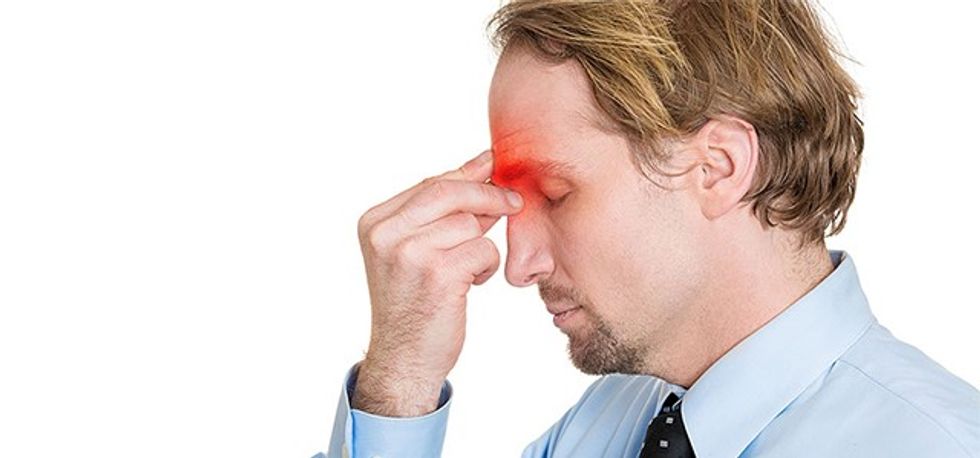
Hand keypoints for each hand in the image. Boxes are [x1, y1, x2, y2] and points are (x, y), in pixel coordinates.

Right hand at [351, 149, 523, 416]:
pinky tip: (471, 284)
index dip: (467, 175)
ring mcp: (409, 253)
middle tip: (514, 201)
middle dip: (487, 194)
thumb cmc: (414, 305)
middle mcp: (386, 234)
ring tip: (470, 269)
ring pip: (470, 223)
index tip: (494, 167)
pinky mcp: (437, 273)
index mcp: (374, 222)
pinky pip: (483, 249)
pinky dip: (486, 266)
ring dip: (482, 245)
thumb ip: (442, 211)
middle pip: (449, 192)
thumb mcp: (414, 251)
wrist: (404, 359)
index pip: (429, 184)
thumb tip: (483, 165)